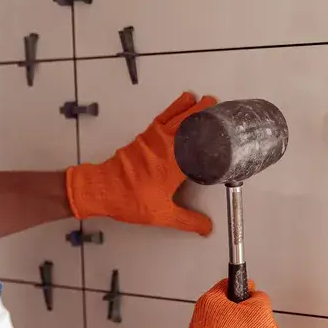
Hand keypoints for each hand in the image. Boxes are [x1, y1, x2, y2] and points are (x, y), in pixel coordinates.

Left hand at [65, 92, 217, 235]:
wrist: (103, 189)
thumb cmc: (130, 199)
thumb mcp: (163, 214)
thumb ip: (188, 221)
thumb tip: (206, 227)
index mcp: (175, 162)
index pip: (199, 141)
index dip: (213, 131)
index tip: (225, 125)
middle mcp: (165, 145)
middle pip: (189, 121)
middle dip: (203, 111)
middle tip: (215, 104)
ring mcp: (153, 138)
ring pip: (175, 115)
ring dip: (188, 106)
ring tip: (200, 99)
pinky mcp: (143, 136)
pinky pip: (162, 117)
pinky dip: (173, 109)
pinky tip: (179, 105)